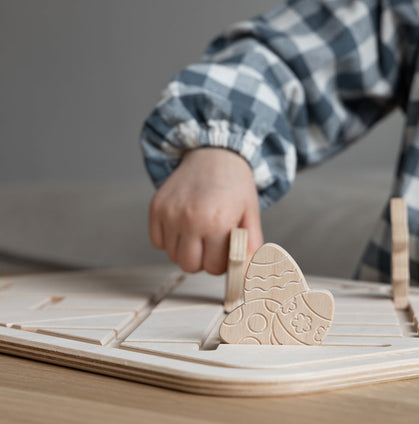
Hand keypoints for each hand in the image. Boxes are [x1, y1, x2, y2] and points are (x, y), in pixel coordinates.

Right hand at [148, 148, 262, 273]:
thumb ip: (250, 247)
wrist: (214, 153)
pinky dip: (169, 239)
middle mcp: (191, 219)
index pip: (214, 267)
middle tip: (212, 242)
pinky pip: (157, 242)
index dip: (222, 262)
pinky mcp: (156, 208)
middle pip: (190, 266)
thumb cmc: (234, 184)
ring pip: (172, 256)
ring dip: (186, 250)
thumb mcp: (250, 214)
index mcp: (218, 222)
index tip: (225, 250)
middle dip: (203, 260)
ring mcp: (170, 213)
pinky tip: (183, 224)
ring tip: (198, 230)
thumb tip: (246, 275)